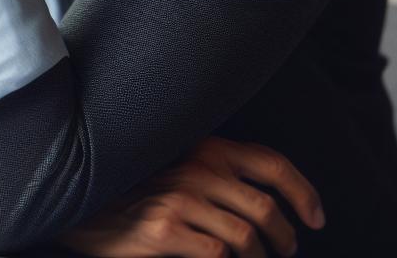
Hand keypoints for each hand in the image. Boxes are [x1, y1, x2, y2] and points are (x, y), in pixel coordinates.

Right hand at [61, 137, 324, 257]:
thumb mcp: (177, 168)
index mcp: (202, 148)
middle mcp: (193, 169)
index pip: (270, 163)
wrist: (80, 205)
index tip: (316, 218)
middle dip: (286, 236)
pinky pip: (218, 254)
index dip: (304, 193)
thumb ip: (215, 173)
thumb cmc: (134, 191)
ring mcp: (177, 202)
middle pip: (264, 207)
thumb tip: (268, 201)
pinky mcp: (163, 232)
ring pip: (246, 237)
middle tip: (287, 249)